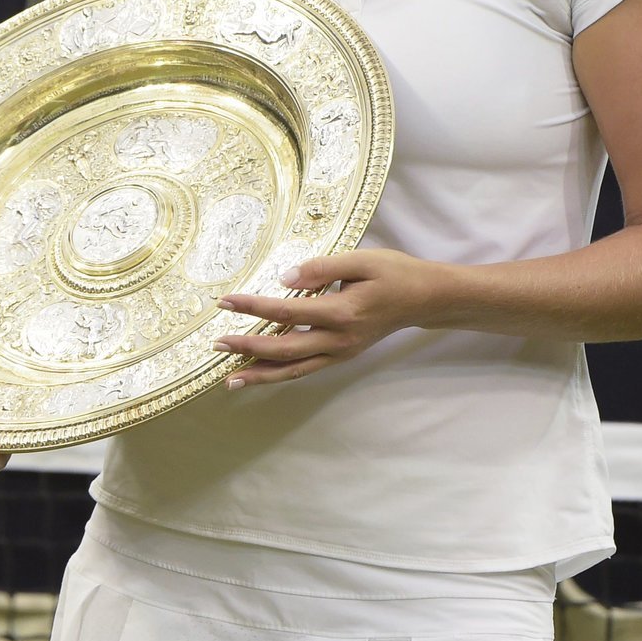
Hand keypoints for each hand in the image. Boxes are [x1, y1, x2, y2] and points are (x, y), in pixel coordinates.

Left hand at [215, 249, 429, 386]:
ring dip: (261, 375)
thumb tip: (283, 279)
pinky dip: (282, 374)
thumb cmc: (394, 273)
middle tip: (217, 345)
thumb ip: (321, 268)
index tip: (225, 302)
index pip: (287, 312)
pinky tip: (263, 374)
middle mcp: (339, 339)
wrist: (424, 299)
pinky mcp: (342, 355)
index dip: (253, 308)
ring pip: (294, 370)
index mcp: (342, 312)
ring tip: (231, 380)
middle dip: (248, 349)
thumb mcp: (361, 260)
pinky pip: (307, 369)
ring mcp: (341, 352)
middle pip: (285, 350)